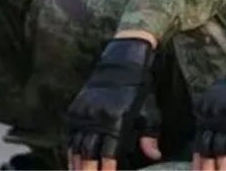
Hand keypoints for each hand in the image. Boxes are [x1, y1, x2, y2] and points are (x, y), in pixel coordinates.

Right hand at [67, 38, 154, 170]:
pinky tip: (72, 163)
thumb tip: (155, 156)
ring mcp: (84, 114)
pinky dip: (70, 152)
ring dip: (76, 164)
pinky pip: (70, 136)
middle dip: (88, 170)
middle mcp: (97, 118)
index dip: (107, 168)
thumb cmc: (139, 90)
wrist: (121, 64)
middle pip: (89, 153)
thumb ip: (149, 136)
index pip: (109, 152)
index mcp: (117, 119)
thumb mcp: (148, 111)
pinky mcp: (75, 110)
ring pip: (76, 147)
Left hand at [192, 37, 225, 170]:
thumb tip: (216, 131)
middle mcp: (211, 114)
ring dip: (220, 169)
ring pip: (220, 151)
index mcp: (204, 109)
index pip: (199, 141)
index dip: (198, 160)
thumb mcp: (222, 95)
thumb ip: (216, 112)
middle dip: (206, 168)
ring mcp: (225, 117)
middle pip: (206, 149)